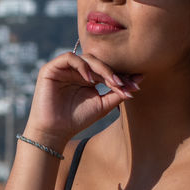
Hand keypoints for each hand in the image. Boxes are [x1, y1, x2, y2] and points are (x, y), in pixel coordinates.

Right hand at [23, 50, 139, 148]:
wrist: (55, 132)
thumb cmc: (76, 120)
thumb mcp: (102, 105)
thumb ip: (117, 93)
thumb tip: (139, 80)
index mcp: (87, 78)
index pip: (106, 70)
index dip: (121, 75)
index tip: (135, 85)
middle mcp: (75, 71)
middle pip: (98, 62)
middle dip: (113, 71)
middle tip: (123, 83)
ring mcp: (63, 69)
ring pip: (86, 57)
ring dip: (101, 68)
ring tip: (110, 82)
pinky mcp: (51, 69)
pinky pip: (69, 57)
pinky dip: (81, 65)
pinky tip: (89, 79)